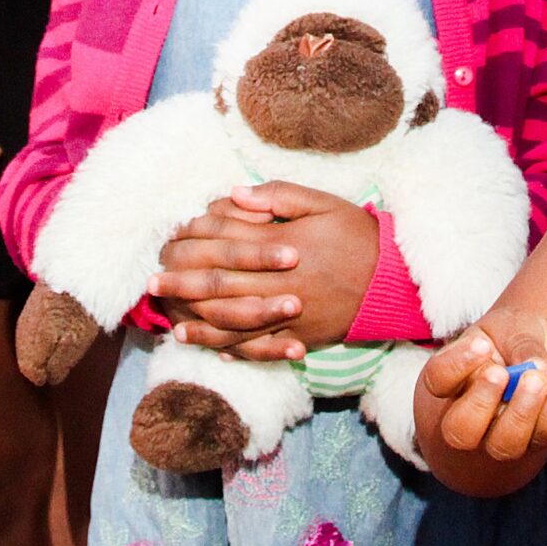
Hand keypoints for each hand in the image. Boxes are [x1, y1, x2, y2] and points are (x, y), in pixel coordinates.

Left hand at [150, 182, 378, 359]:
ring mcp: (289, 315)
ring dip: (201, 324)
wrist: (393, 279)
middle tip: (153, 285)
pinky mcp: (301, 336)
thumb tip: (234, 193)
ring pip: (235, 323)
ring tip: (173, 325)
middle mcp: (280, 283)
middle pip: (221, 286)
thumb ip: (278, 196)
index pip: (227, 244)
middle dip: (183, 286)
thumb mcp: (323, 203)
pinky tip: (214, 351)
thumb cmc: (357, 235)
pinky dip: (235, 351)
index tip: (167, 244)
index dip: (194, 243)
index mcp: (283, 246)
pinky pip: (262, 348)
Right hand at [419, 311, 546, 461]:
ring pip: (504, 445)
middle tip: (502, 373)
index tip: (482, 345)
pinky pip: (545, 437)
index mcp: (455, 379)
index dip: (456, 365)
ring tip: (539, 378)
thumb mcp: (516, 325)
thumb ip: (521, 342)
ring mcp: (504, 436)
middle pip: (459, 431)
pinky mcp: (541, 439)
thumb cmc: (518, 337)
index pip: (438, 380)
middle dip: (481, 403)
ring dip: (522, 412)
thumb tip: (534, 367)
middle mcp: (472, 416)